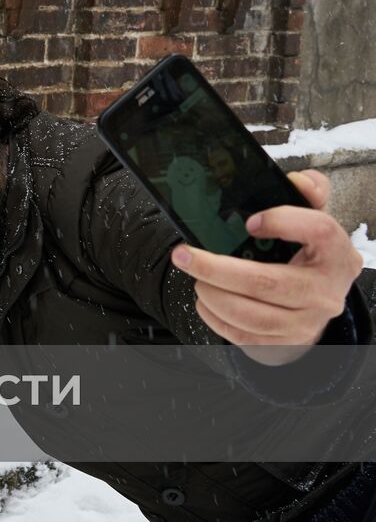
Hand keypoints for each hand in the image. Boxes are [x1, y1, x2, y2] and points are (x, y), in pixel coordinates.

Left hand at [170, 170, 363, 365]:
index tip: (250, 221)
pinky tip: (205, 299)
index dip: (284, 222)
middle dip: (217, 269)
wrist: (319, 298)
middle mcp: (325, 291)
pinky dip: (215, 317)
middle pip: (268, 283)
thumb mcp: (313, 219)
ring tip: (196, 277)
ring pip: (252, 316)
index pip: (320, 231)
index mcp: (336, 253)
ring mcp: (306, 321)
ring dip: (213, 294)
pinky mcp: (286, 341)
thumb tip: (297, 180)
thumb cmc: (309, 252)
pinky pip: (244, 335)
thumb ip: (309, 192)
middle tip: (184, 254)